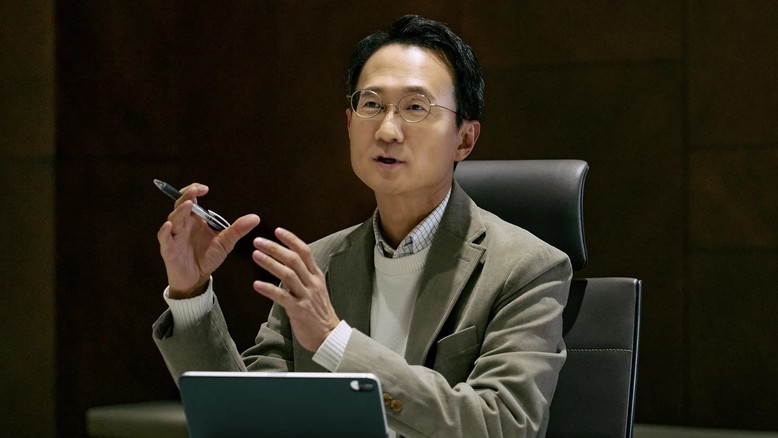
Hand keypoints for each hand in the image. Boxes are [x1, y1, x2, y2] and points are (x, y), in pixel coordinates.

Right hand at [157, 182, 259, 298]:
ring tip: (188, 205)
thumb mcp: (225, 243)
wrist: (197, 278)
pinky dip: (164, 231)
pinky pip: (164, 238)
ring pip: (173, 219)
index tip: (205, 189)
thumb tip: (256, 218)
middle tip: (194, 192)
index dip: (194, 190)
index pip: (191, 199)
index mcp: (195, 219)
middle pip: (181, 205)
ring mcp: (174, 235)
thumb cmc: (208, 258)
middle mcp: (184, 224)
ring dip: (180, 211)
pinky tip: (169, 226)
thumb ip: (238, 230)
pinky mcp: (168, 249)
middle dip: (187, 196)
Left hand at [252, 227, 339, 351]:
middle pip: (293, 259)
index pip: (305, 252)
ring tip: (255, 255)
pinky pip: (282, 297)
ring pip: (287, 275)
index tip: (278, 231)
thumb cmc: (319, 313)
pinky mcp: (299, 310)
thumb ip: (304, 276)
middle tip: (258, 241)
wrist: (329, 336)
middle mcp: (312, 283)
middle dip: (275, 248)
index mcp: (316, 276)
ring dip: (270, 263)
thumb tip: (288, 264)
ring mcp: (306, 296)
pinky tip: (256, 284)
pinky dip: (268, 289)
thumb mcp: (316, 289)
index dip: (291, 240)